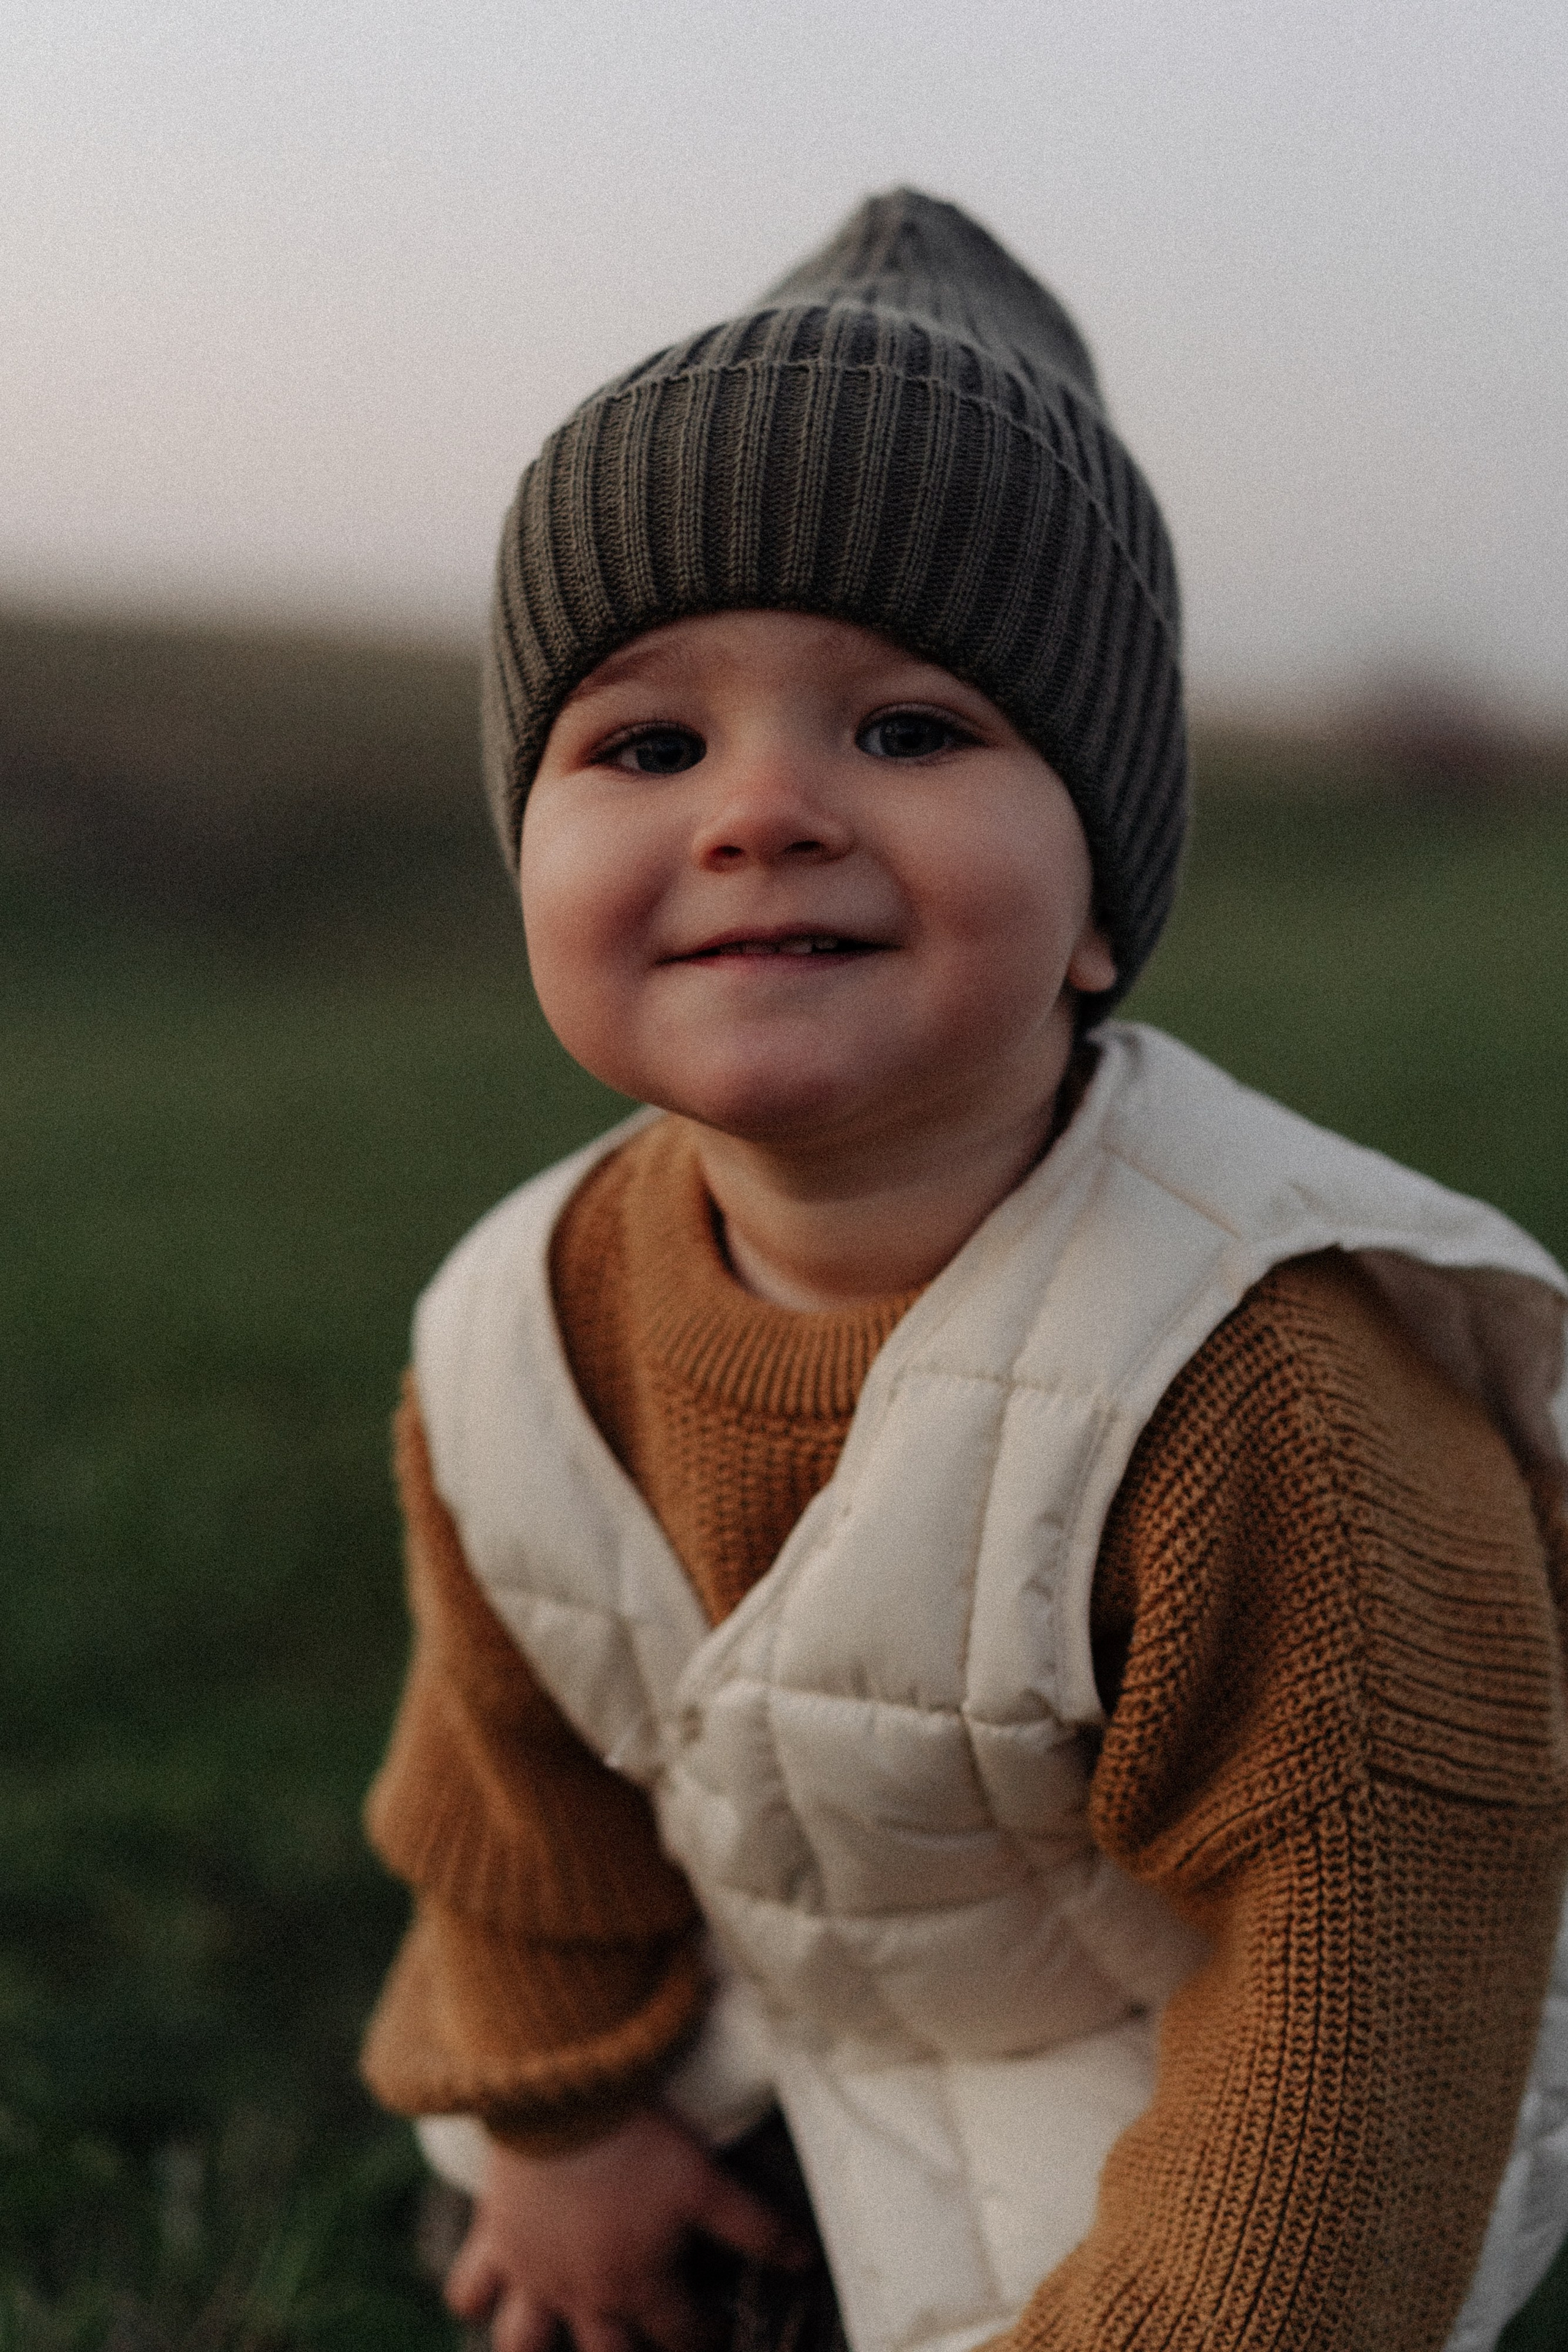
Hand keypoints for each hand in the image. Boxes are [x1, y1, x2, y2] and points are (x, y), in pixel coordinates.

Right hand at [444, 2104, 810, 2351]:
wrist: (562, 2094)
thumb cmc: (638, 2138)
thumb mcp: (705, 2181)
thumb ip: (756, 2227)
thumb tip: (805, 2260)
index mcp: (639, 2283)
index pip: (683, 2335)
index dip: (708, 2337)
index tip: (719, 2331)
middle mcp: (583, 2293)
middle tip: (640, 2339)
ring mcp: (533, 2273)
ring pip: (522, 2347)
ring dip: (534, 2351)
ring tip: (550, 2343)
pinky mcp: (494, 2240)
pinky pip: (470, 2289)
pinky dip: (474, 2297)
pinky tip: (486, 2297)